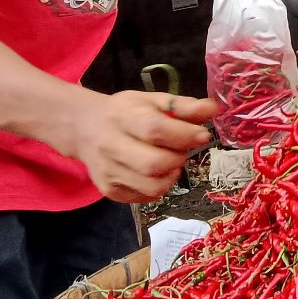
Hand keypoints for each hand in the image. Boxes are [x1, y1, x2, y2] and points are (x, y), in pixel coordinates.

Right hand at [72, 91, 215, 202]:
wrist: (85, 129)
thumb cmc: (125, 112)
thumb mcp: (152, 101)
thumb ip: (183, 106)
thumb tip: (212, 110)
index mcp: (123, 117)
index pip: (155, 130)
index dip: (184, 135)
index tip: (202, 135)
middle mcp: (111, 146)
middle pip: (154, 163)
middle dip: (179, 158)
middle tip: (181, 149)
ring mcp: (108, 172)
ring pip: (152, 186)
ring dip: (171, 175)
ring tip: (170, 161)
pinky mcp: (109, 191)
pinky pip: (145, 197)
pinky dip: (159, 186)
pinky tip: (156, 172)